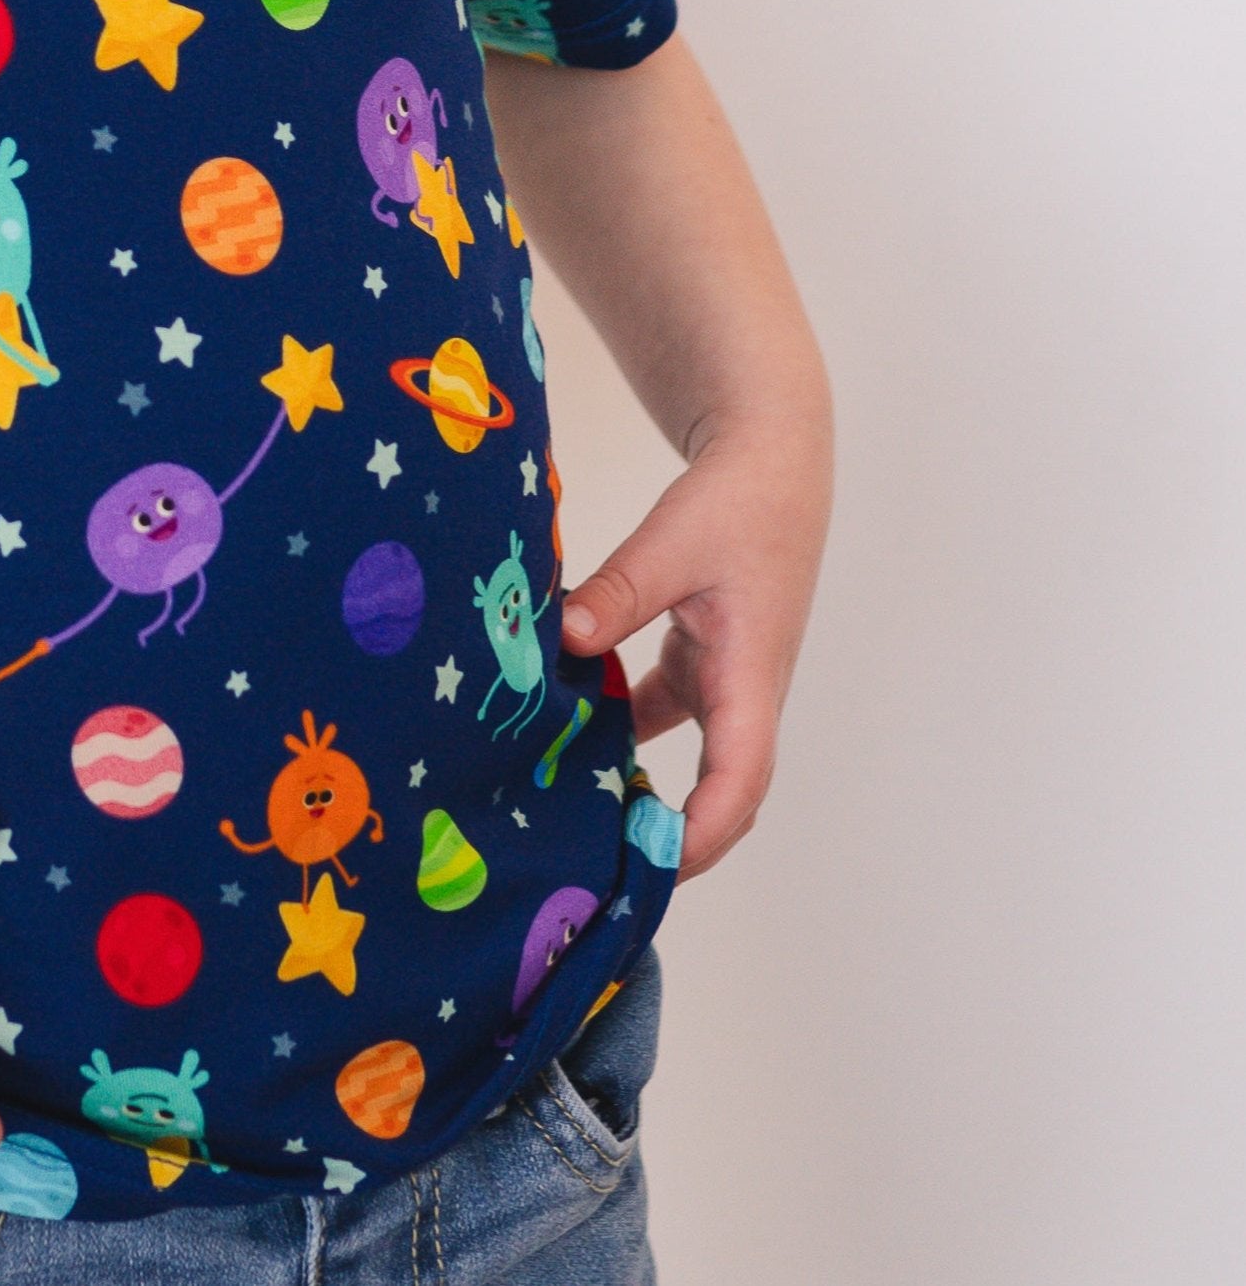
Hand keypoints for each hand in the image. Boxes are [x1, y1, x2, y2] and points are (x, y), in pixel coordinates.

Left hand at [559, 420, 828, 880]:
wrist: (772, 463)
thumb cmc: (736, 503)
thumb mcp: (672, 543)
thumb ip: (619, 592)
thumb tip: (564, 639)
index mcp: (750, 676)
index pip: (738, 780)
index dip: (700, 832)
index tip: (650, 866)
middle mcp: (744, 692)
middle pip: (723, 792)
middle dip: (675, 839)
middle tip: (608, 872)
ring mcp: (725, 679)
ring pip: (694, 759)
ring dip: (649, 788)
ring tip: (583, 819)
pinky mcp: (702, 658)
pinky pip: (664, 713)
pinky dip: (625, 730)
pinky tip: (569, 732)